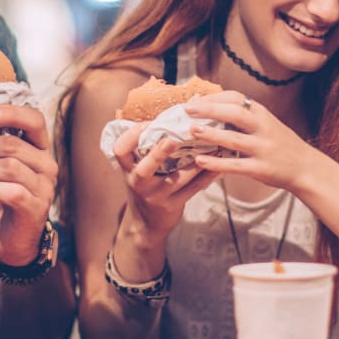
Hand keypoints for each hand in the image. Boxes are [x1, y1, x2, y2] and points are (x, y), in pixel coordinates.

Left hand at [0, 104, 55, 265]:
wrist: (12, 238)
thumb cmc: (3, 195)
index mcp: (39, 147)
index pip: (34, 119)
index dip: (10, 112)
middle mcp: (47, 164)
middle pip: (11, 144)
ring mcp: (44, 187)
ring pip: (8, 166)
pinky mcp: (35, 208)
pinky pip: (11, 191)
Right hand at [111, 119, 218, 241]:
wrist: (146, 223)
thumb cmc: (145, 185)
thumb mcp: (137, 168)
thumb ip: (146, 148)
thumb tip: (169, 115)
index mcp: (127, 169)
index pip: (120, 150)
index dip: (132, 135)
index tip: (148, 123)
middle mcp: (138, 182)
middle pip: (145, 168)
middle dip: (159, 153)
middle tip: (173, 139)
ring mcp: (155, 196)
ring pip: (177, 178)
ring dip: (196, 162)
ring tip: (213, 146)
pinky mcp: (173, 205)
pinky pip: (193, 189)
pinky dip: (206, 176)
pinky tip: (219, 165)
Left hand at [185, 93, 316, 190]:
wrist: (306, 168)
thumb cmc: (279, 143)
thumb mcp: (266, 123)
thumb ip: (243, 116)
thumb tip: (209, 107)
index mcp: (262, 114)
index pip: (237, 98)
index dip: (215, 98)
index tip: (195, 100)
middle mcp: (264, 128)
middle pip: (236, 114)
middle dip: (210, 110)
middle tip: (187, 109)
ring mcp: (263, 148)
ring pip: (234, 139)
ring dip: (211, 134)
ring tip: (191, 130)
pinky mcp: (261, 168)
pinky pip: (236, 165)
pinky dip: (216, 163)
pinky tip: (200, 161)